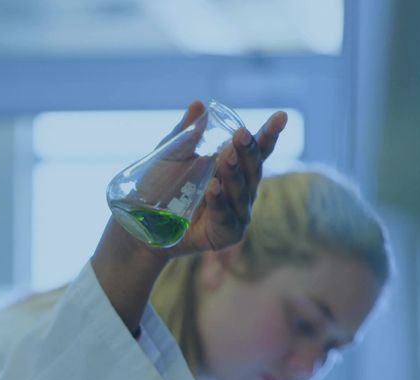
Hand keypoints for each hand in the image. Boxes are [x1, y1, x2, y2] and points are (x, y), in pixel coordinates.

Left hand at [164, 101, 288, 256]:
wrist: (139, 222)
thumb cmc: (157, 187)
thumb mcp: (169, 156)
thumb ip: (185, 134)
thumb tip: (198, 104)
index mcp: (231, 167)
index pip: (256, 150)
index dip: (268, 135)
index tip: (280, 117)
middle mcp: (239, 190)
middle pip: (252, 169)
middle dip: (248, 152)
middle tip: (242, 135)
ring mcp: (236, 213)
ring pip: (241, 192)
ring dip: (234, 174)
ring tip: (228, 158)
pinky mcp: (225, 234)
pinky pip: (226, 217)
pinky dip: (220, 202)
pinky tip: (214, 188)